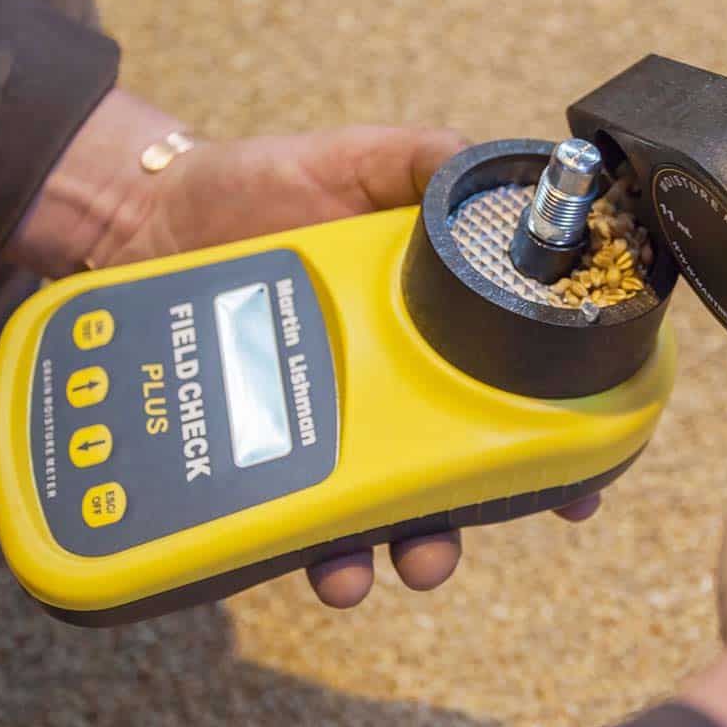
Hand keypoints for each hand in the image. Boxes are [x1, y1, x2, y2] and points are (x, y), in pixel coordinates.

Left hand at [12, 90, 600, 607]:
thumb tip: (499, 175)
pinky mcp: (265, 445)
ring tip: (383, 565)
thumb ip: (421, 162)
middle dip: (469, 521)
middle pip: (450, 470)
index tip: (578, 486)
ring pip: (381, 509)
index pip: (501, 391)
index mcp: (425, 325)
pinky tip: (322, 562)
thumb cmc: (253, 185)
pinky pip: (301, 513)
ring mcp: (326, 420)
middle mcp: (386, 383)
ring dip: (397, 550)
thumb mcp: (350, 161)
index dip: (548, 443)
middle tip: (458, 541)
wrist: (147, 218)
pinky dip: (319, 549)